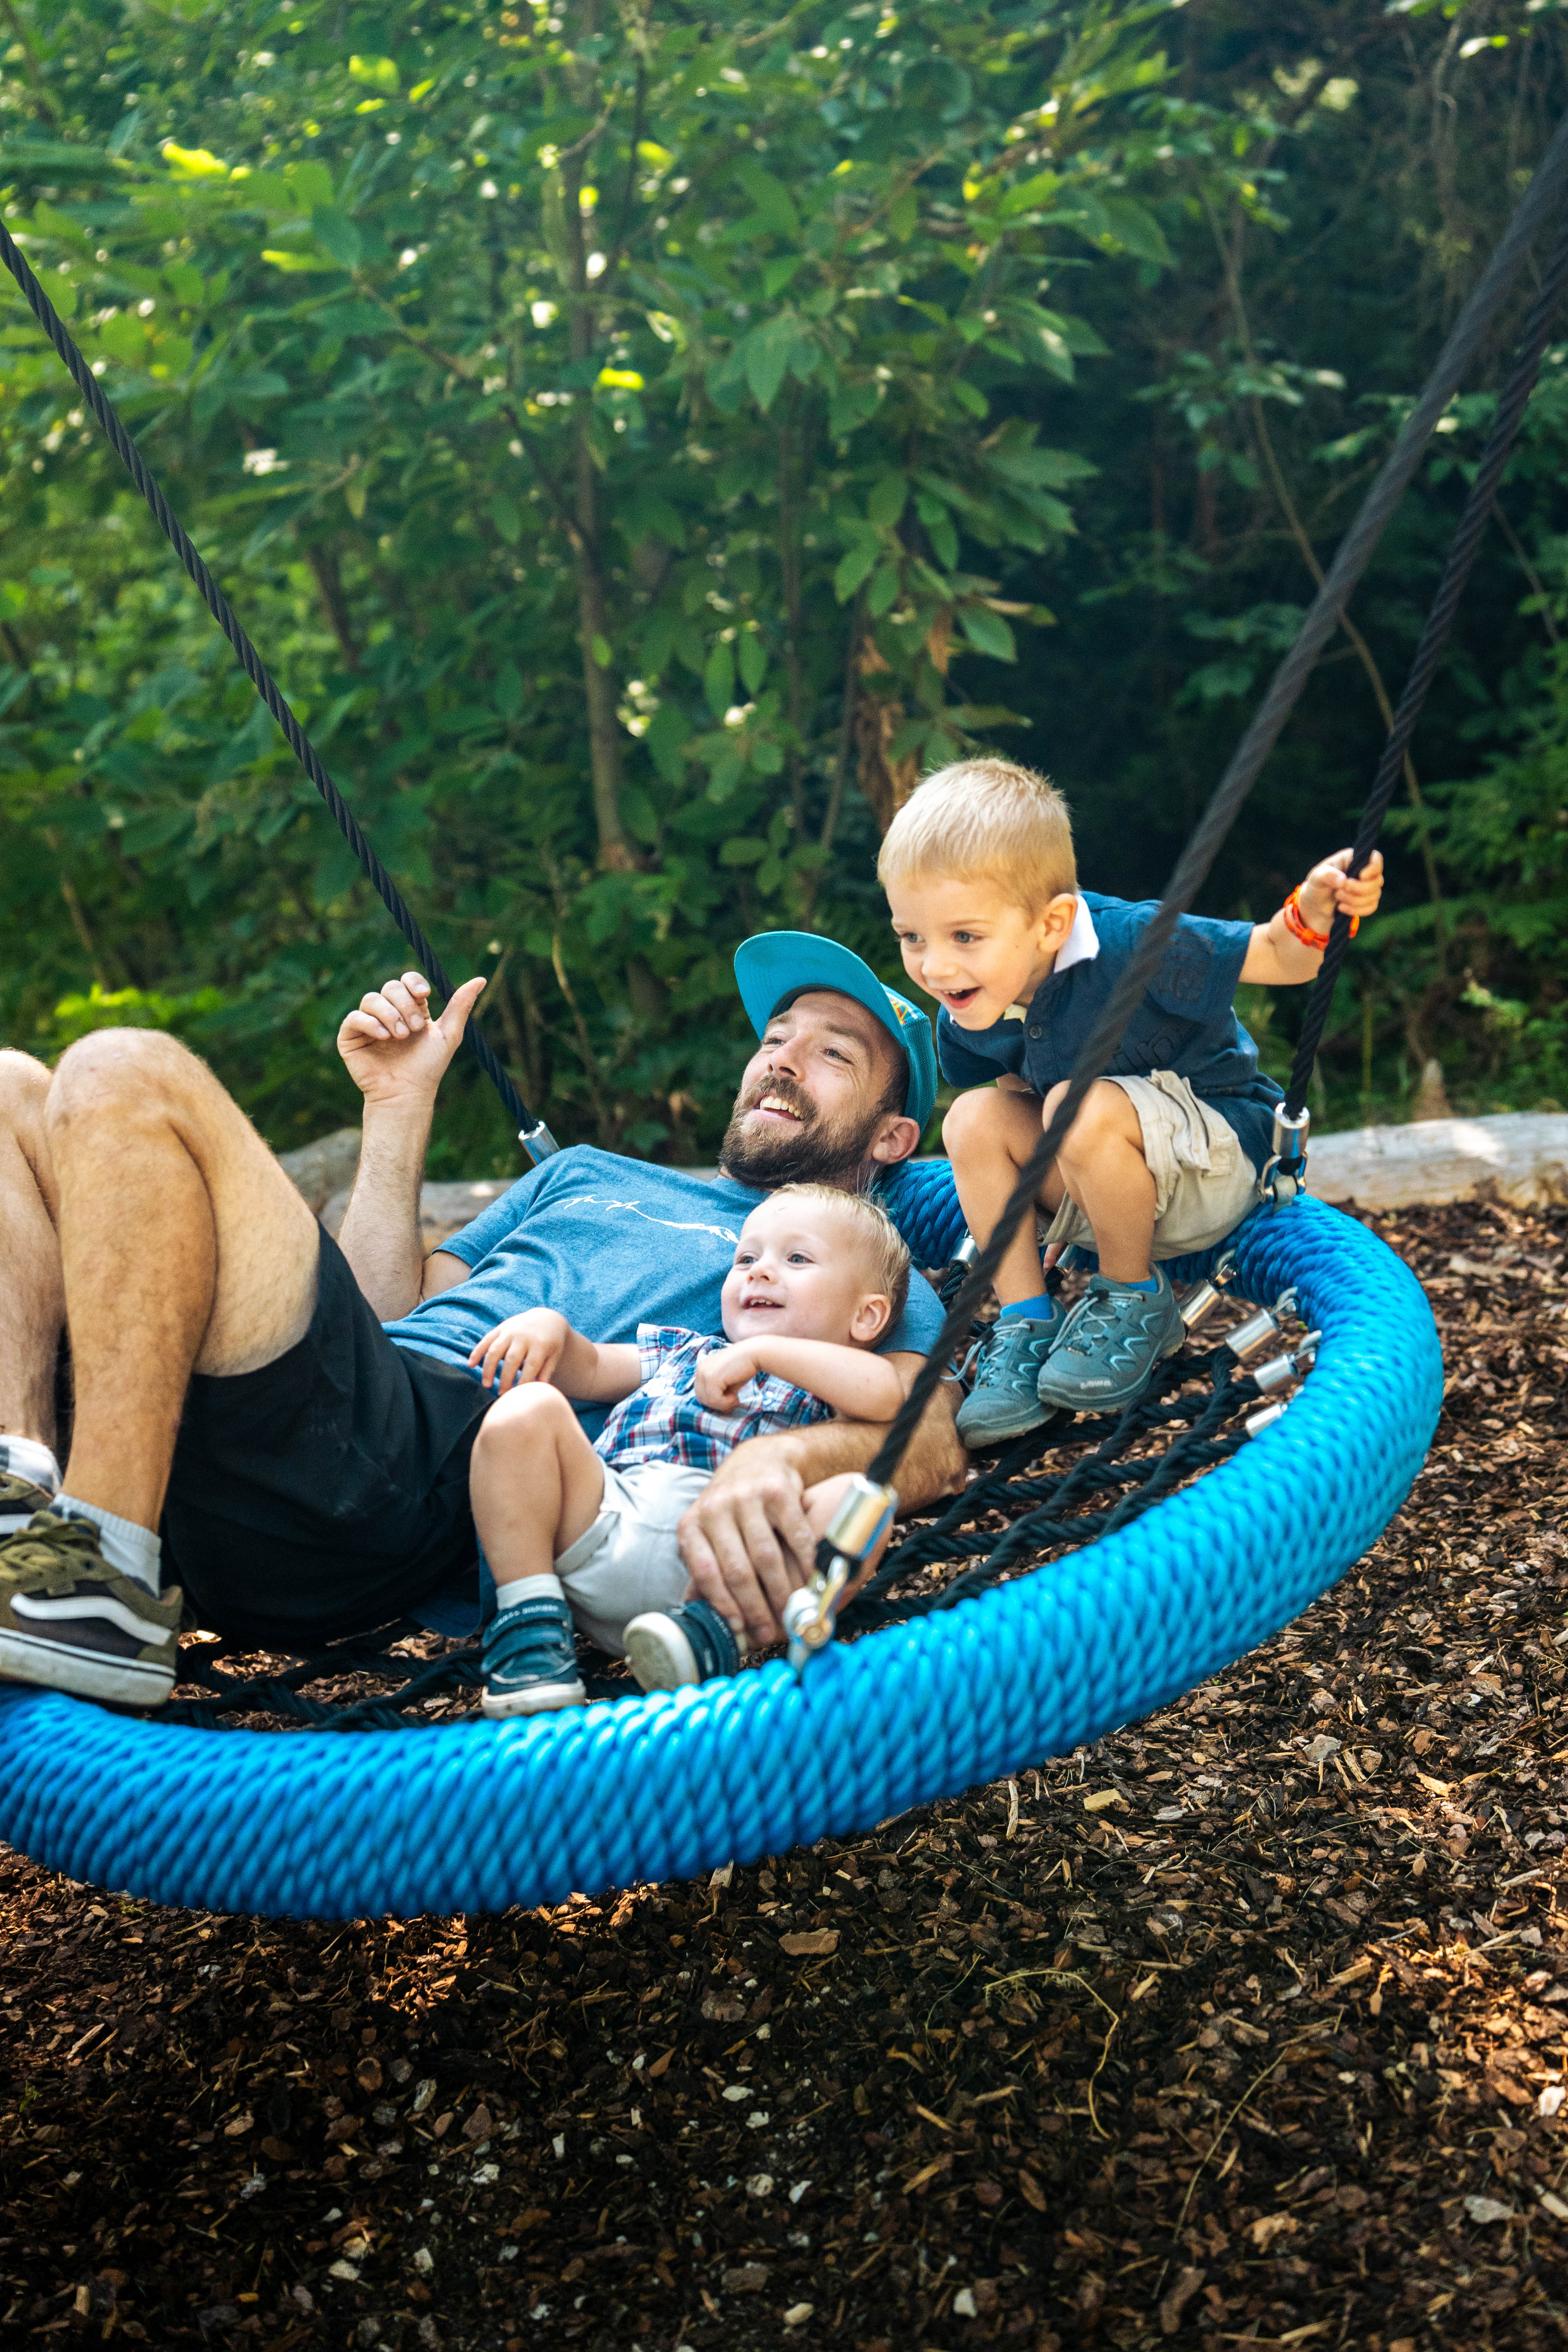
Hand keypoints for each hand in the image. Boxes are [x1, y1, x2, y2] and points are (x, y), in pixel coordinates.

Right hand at [337, 970, 486, 1109]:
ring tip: (400, 1036)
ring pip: (371, 999)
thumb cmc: (428, 1067)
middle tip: (415, 1029)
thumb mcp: (449, 1034)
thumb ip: (461, 1005)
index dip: (413, 982)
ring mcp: (368, 1023)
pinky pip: (354, 1017)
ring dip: (389, 1014)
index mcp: (411, 1009)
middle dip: (405, 1005)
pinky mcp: (351, 1037)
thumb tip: (481, 979)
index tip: (424, 995)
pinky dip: (369, 1023)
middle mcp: (389, 1012)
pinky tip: (383, 1036)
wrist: (407, 1094)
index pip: (407, 981)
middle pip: (390, 987)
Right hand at [468, 1308, 569, 1393]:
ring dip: (489, 1368)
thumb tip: (540, 1390)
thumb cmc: (551, 1342)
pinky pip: (486, 1340)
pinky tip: (471, 1365)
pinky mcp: (500, 1328)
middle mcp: (523, 1336)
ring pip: (495, 1350)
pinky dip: (477, 1352)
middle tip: (502, 1395)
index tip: (518, 1395)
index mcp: (540, 1344)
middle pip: (512, 1359)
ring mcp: (510, 1331)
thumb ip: (546, 1371)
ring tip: (486, 1385)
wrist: (546, 1318)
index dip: (523, 1381)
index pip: (530, 1365)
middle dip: (505, 1378)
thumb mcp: (554, 1355)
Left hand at [677, 1443, 817, 1648]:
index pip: (705, 1573)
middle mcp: (715, 1508)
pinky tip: (810, 1581)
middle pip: (737, 1570)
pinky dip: (805, 1563)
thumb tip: (697, 1616)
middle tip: (770, 1632)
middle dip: (755, 1608)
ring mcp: (747, 1497)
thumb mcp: (706, 1534)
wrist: (758, 1462)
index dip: (723, 1605)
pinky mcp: (778, 1491)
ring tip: (790, 1613)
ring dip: (781, 1591)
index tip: (741, 1630)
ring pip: (766, 1557)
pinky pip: (795, 1536)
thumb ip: (702, 1571)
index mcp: (692, 1525)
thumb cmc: (731, 1509)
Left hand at [693, 1343, 759, 1414]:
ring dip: (723, 1404)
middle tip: (733, 1400)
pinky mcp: (712, 1377)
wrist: (755, 1354)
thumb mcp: (727, 1381)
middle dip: (718, 1404)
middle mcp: (700, 1370)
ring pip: (708, 1401)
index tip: (729, 1400)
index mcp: (702, 1369)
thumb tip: (721, 1410)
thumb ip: (719, 1393)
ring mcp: (704, 1373)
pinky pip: (715, 1400)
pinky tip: (736, 1396)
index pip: (701, 1393)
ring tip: (735, 1397)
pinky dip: (726, 1402)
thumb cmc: (744, 1367)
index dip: (715, 1400)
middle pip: (702, 1398)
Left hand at [1298, 849, 1383, 934]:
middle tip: (1338, 892)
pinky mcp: (1367, 902)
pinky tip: (1342, 908)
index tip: (1361, 876)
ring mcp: (1368, 887)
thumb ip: (1327, 875)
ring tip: (1338, 899)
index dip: (1373, 868)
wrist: (1316, 905)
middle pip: (1377, 880)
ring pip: (1374, 895)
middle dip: (1358, 889)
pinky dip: (1357, 910)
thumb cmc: (1317, 886)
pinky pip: (1371, 907)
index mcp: (1354, 859)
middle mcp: (1365, 871)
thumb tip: (1343, 880)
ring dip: (1355, 901)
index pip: (1375, 858)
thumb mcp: (1316, 878)